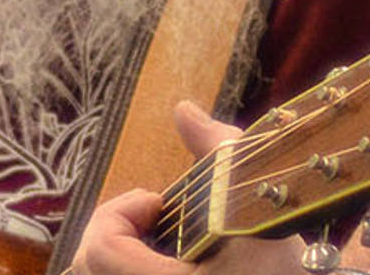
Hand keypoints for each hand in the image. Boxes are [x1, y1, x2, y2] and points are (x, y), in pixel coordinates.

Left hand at [70, 102, 306, 274]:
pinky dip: (129, 266)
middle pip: (87, 267)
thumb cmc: (283, 256)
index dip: (121, 212)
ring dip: (119, 250)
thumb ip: (218, 151)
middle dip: (112, 231)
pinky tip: (168, 257)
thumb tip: (183, 110)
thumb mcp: (257, 200)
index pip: (100, 250)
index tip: (160, 202)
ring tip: (160, 238)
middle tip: (156, 218)